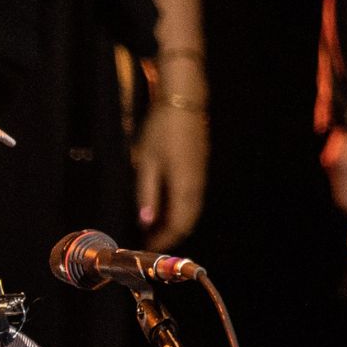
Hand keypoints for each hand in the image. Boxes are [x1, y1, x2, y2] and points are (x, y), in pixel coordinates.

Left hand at [135, 103, 209, 250]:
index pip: (178, 225)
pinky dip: (179, 208)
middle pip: (188, 221)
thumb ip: (146, 194)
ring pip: (192, 210)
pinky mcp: (199, 168)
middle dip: (170, 234)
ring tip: (154, 225)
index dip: (164, 239)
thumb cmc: (161, 129)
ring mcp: (201, 176)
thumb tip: (146, 222)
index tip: (148, 246)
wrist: (183, 101)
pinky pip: (192, 197)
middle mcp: (197, 185)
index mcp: (184, 186)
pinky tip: (163, 205)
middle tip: (150, 239)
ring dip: (175, 222)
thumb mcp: (146, 162)